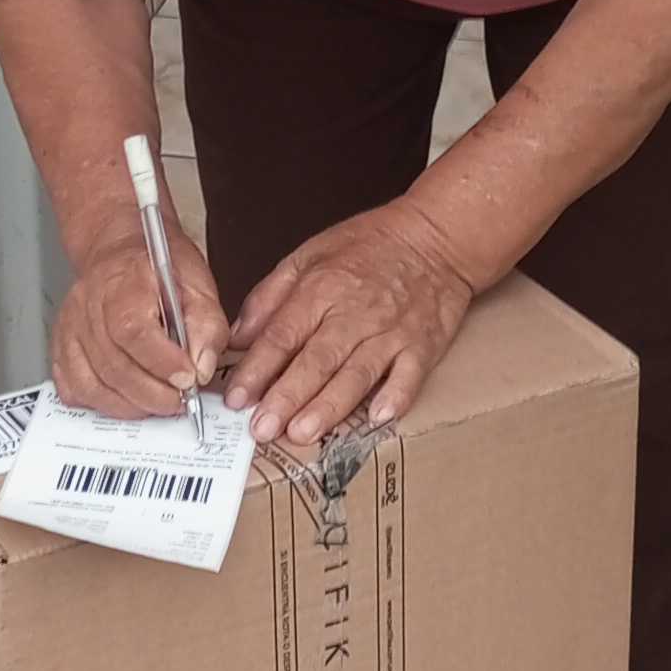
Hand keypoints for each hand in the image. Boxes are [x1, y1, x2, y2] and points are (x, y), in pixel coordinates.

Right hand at [50, 212, 230, 421]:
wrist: (121, 252)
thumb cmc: (157, 268)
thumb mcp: (197, 286)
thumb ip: (206, 327)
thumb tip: (201, 368)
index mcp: (124, 281)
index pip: (133, 329)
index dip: (161, 362)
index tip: (187, 378)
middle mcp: (89, 303)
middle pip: (113, 364)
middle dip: (152, 393)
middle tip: (179, 400)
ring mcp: (70, 327)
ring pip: (92, 384)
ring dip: (130, 404)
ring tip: (158, 402)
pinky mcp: (62, 346)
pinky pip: (74, 389)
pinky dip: (102, 404)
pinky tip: (126, 398)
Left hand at [222, 200, 476, 444]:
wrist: (435, 237)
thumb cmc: (368, 247)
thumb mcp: (309, 255)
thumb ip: (270, 296)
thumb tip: (238, 337)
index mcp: (320, 289)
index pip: (282, 335)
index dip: (257, 369)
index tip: (236, 398)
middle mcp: (354, 313)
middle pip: (316, 360)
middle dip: (286, 397)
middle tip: (262, 429)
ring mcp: (391, 331)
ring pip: (357, 374)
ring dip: (329, 406)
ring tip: (302, 433)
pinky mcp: (423, 345)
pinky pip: (410, 375)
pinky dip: (396, 397)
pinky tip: (377, 418)